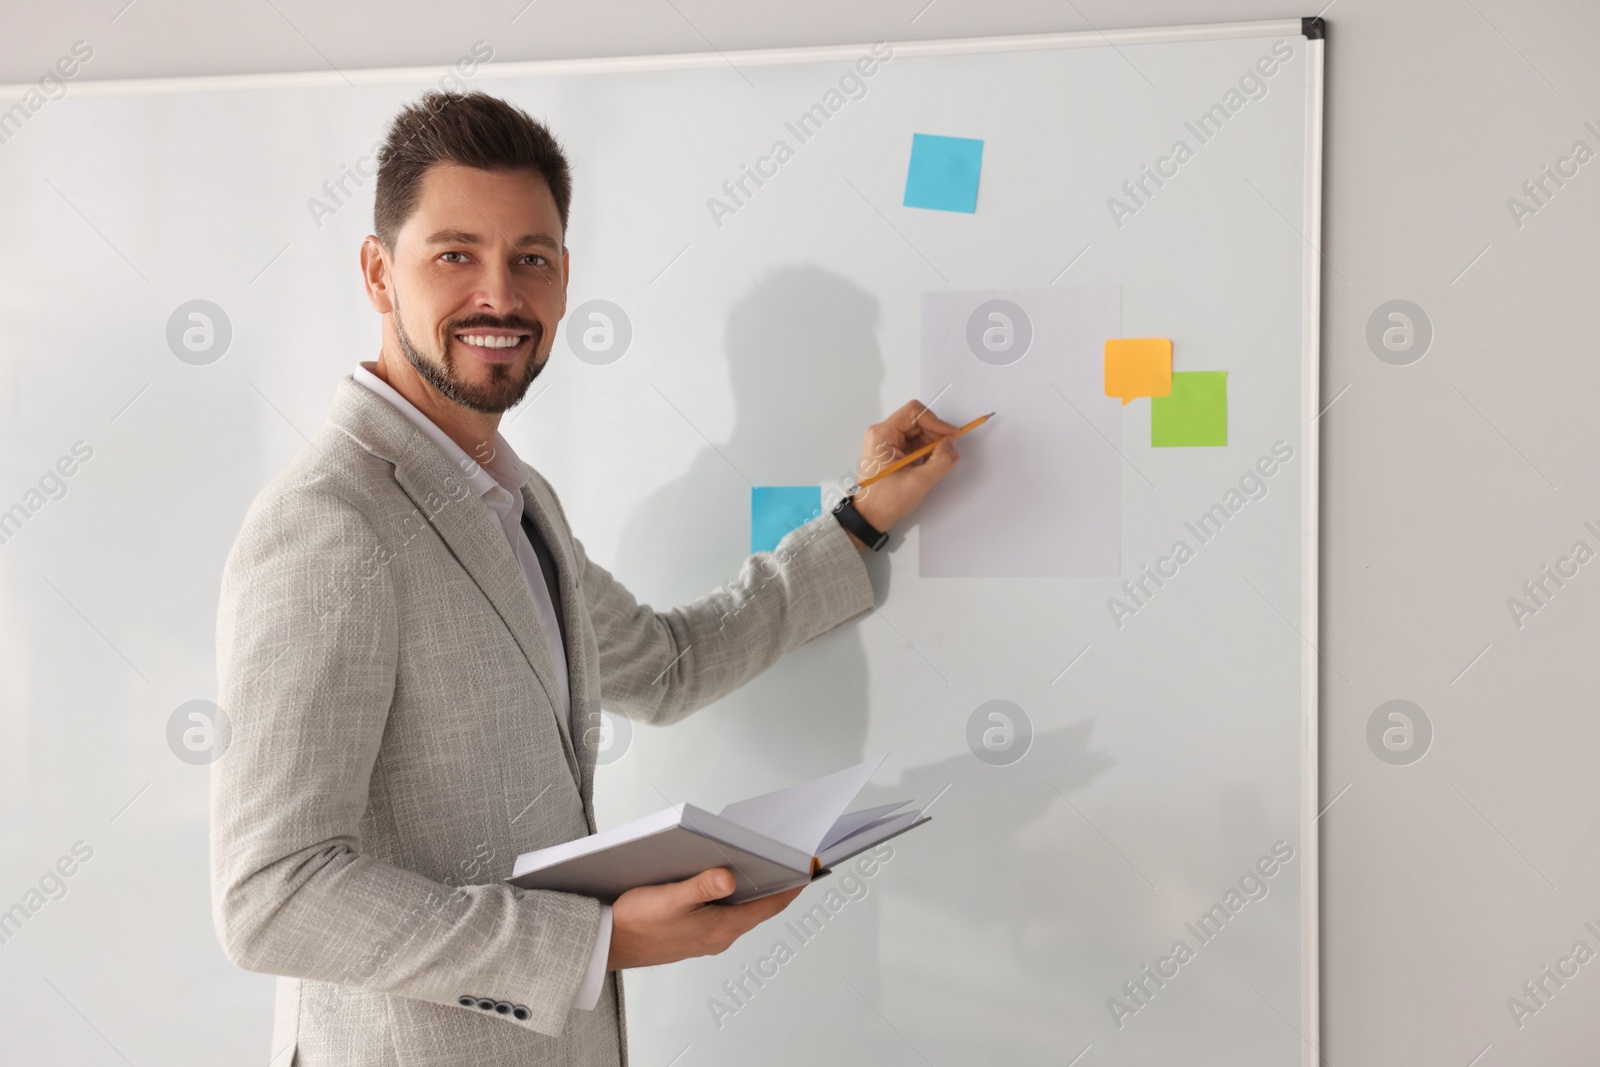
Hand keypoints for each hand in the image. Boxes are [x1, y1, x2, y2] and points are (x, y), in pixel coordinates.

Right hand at [605, 868, 804, 970]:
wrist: (609, 945)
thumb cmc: (636, 924)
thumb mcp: (670, 898)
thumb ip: (701, 887)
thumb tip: (729, 877)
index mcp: (721, 928)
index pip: (768, 907)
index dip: (790, 888)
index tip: (808, 872)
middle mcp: (718, 936)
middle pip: (757, 908)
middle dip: (773, 884)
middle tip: (788, 862)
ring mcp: (706, 937)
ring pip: (738, 909)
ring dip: (749, 889)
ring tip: (760, 864)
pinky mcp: (694, 933)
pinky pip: (721, 912)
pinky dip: (728, 896)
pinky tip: (721, 878)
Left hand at [846, 400, 961, 541]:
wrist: (868, 517)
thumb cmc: (885, 501)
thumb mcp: (918, 482)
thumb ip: (940, 460)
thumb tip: (952, 443)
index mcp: (882, 435)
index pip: (914, 412)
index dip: (936, 422)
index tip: (952, 436)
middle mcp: (883, 434)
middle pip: (918, 422)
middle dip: (936, 435)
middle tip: (949, 452)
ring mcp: (887, 443)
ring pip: (918, 433)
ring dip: (933, 444)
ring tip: (940, 461)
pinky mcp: (892, 453)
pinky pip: (915, 444)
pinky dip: (927, 451)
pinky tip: (931, 464)